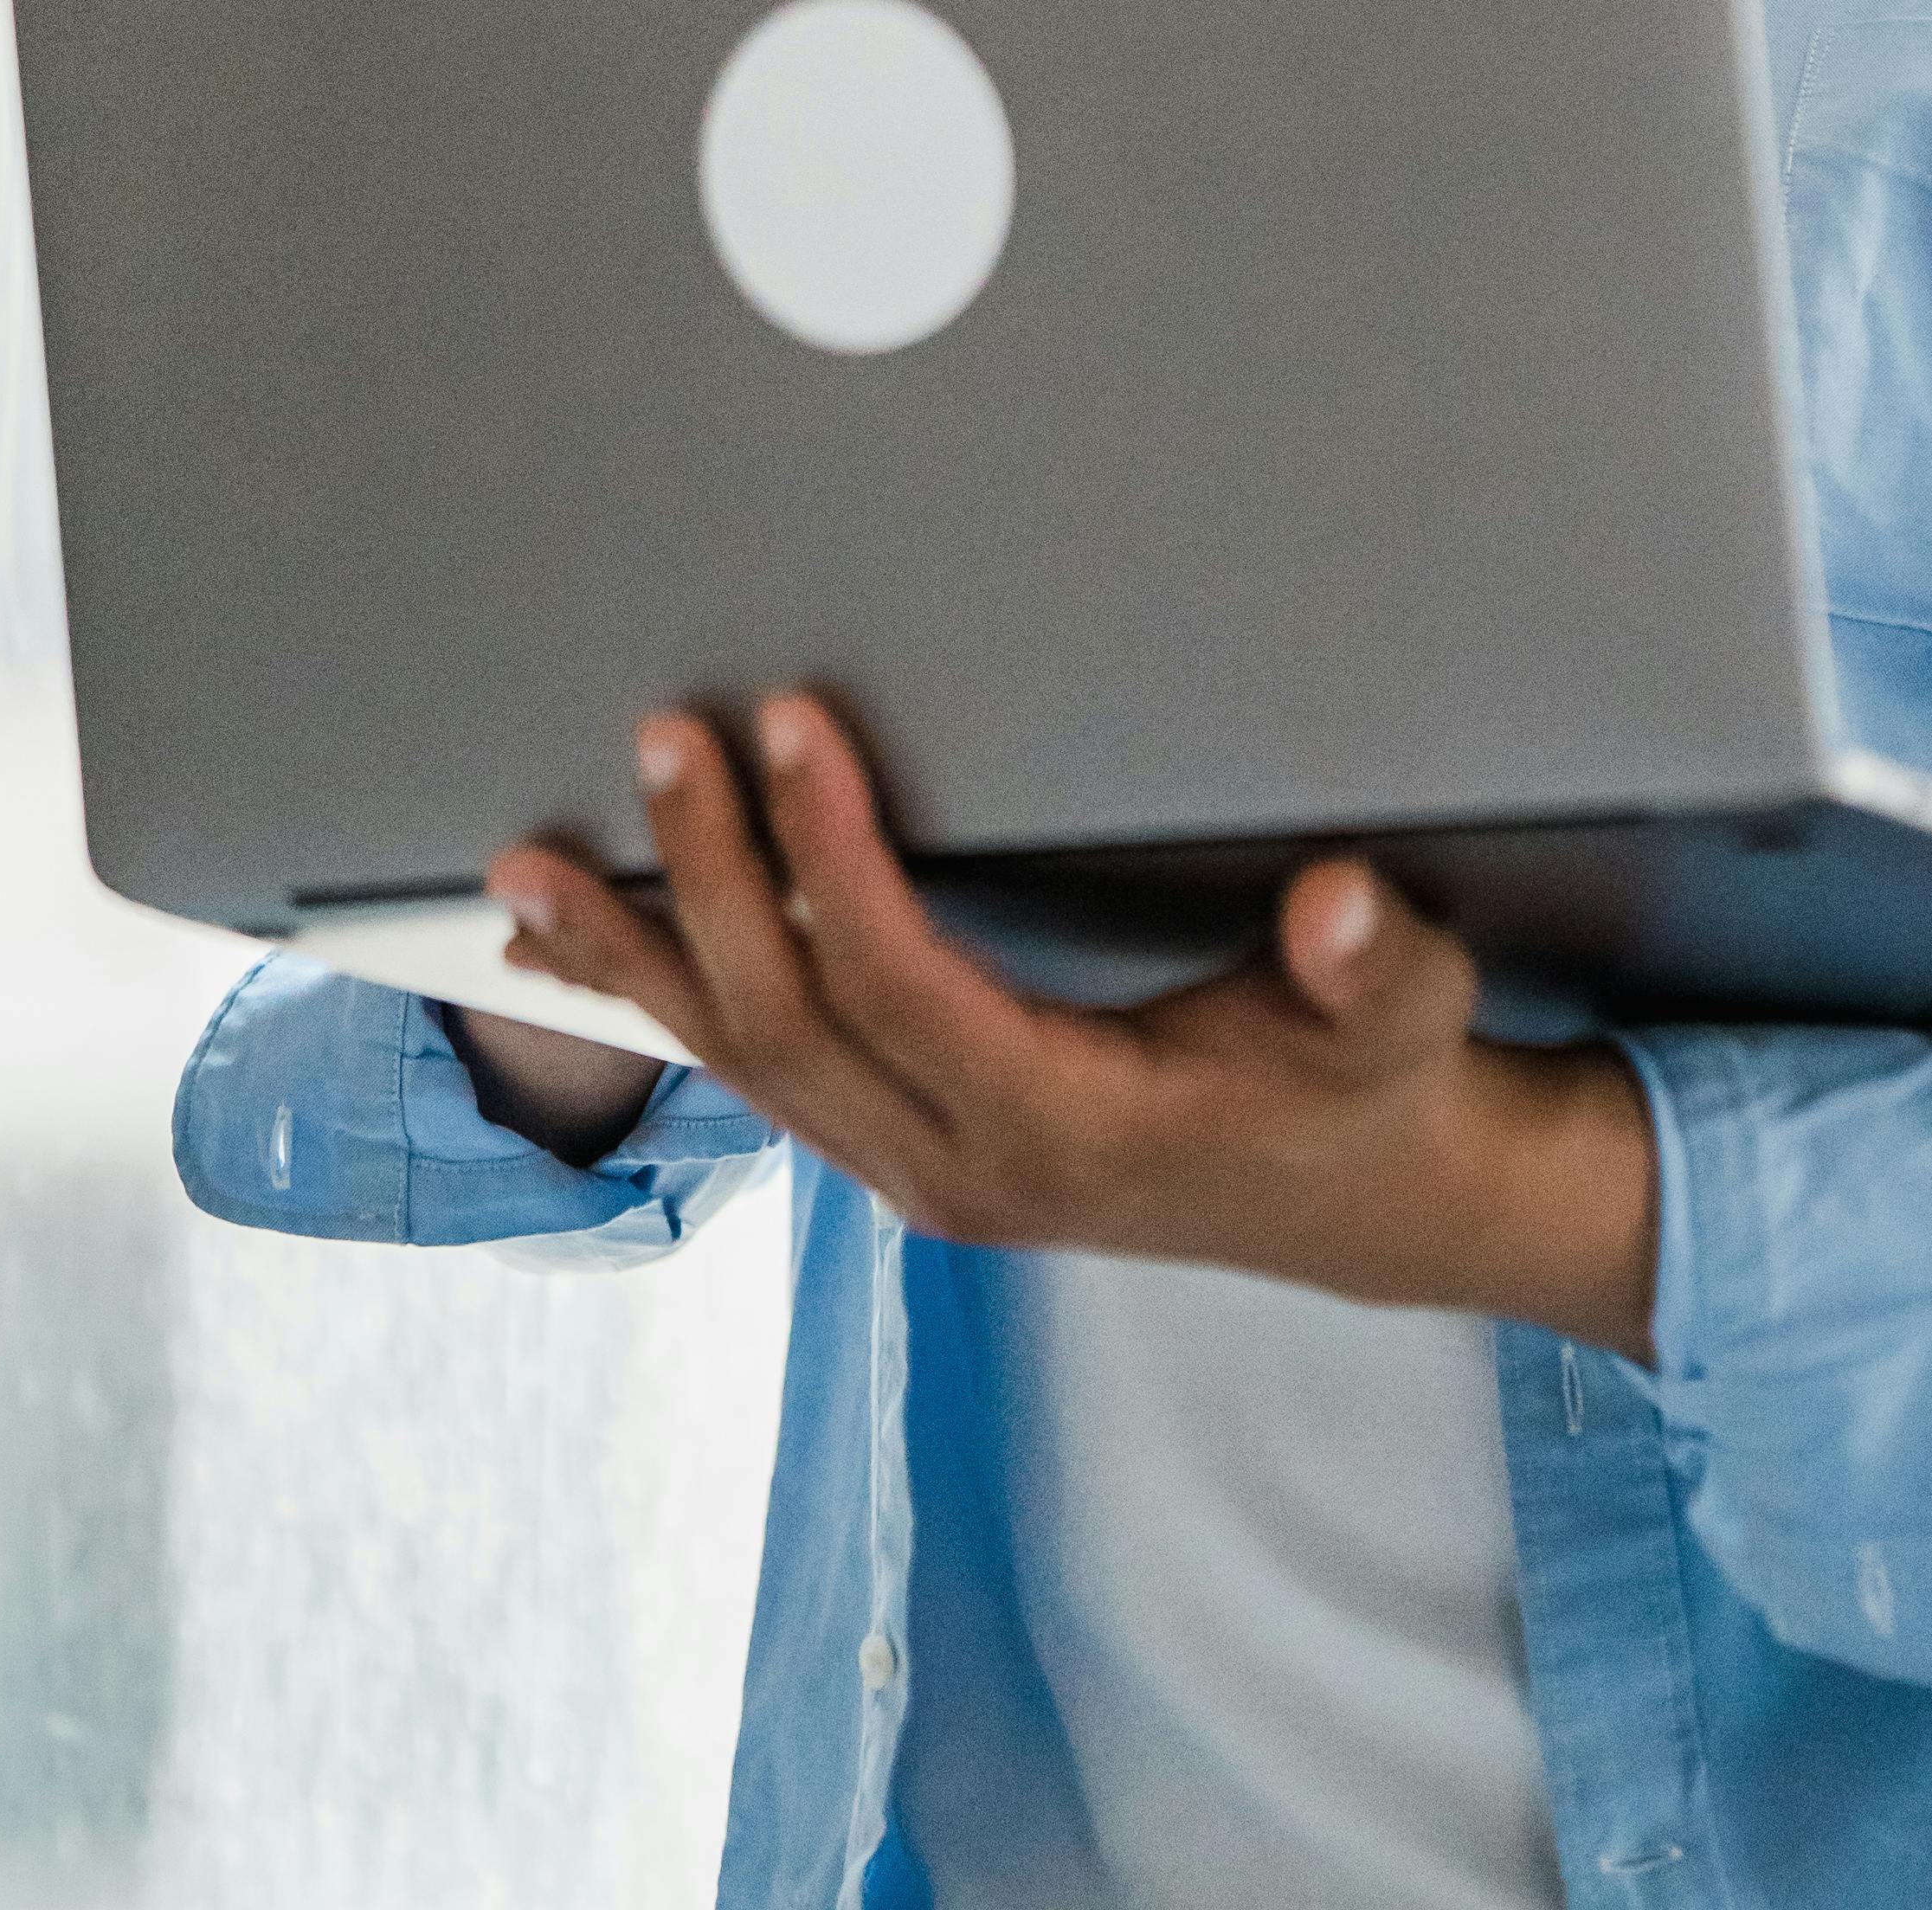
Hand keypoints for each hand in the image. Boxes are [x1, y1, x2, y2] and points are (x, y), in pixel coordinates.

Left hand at [488, 697, 1658, 1356]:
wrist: (1373, 1203)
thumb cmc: (1372, 1090)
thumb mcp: (1403, 1021)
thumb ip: (1374, 966)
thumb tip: (1339, 911)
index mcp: (1062, 1128)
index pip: (902, 983)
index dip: (832, 859)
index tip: (788, 727)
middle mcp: (964, 1169)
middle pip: (789, 1024)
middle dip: (705, 880)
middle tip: (657, 739)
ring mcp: (924, 1172)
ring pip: (748, 1064)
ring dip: (637, 959)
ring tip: (528, 870)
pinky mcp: (911, 1150)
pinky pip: (763, 1077)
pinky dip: (667, 1009)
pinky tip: (594, 953)